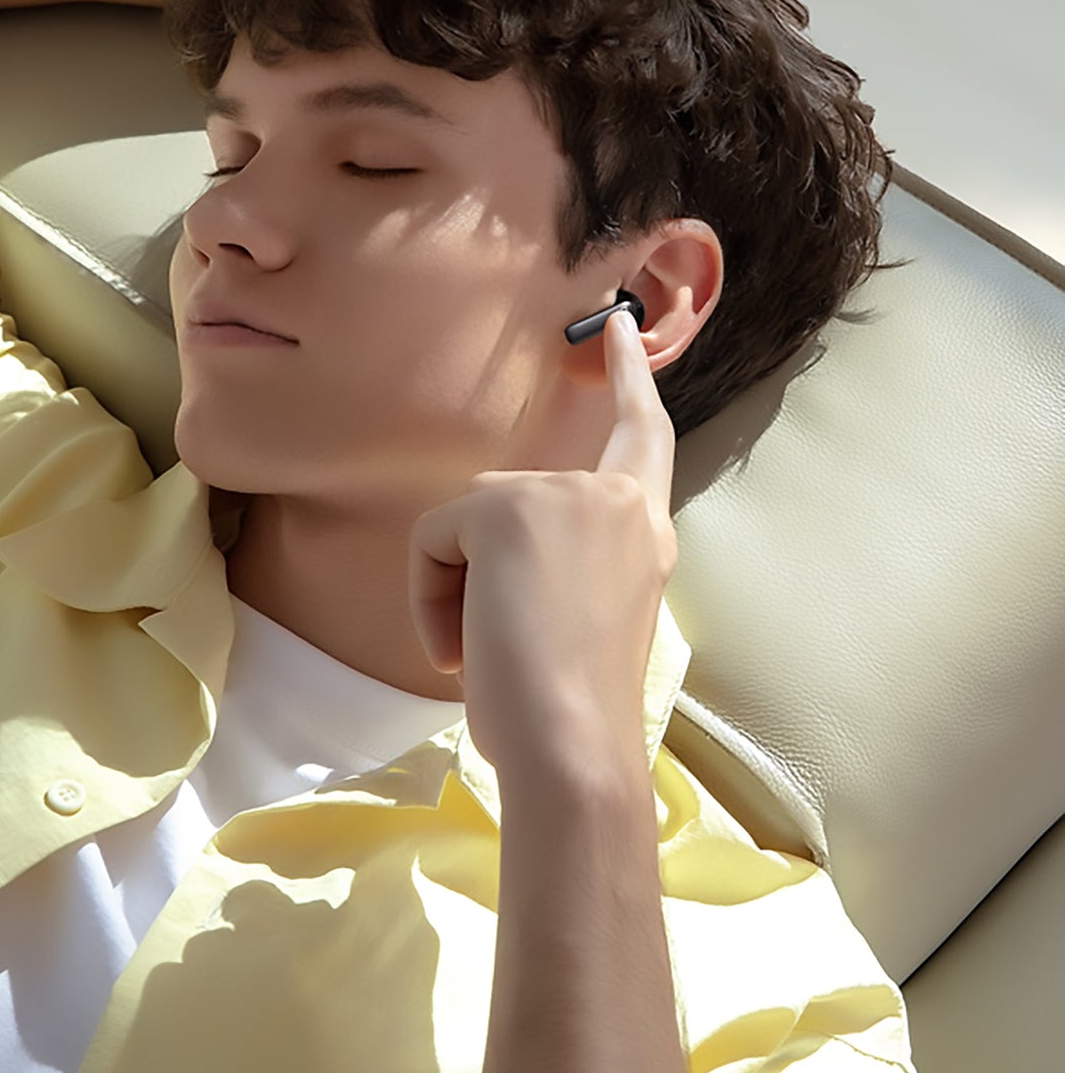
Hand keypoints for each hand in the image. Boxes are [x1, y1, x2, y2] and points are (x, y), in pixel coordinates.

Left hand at [407, 309, 677, 779]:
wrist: (573, 748)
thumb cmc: (575, 712)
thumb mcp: (583, 618)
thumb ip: (565, 562)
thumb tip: (503, 565)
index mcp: (643, 529)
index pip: (640, 435)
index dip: (629, 379)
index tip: (619, 325)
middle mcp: (615, 498)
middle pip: (499, 505)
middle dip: (465, 573)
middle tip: (480, 650)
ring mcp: (567, 494)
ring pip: (464, 525)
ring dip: (453, 594)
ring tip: (483, 656)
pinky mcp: (510, 507)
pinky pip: (434, 538)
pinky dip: (428, 596)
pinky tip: (462, 647)